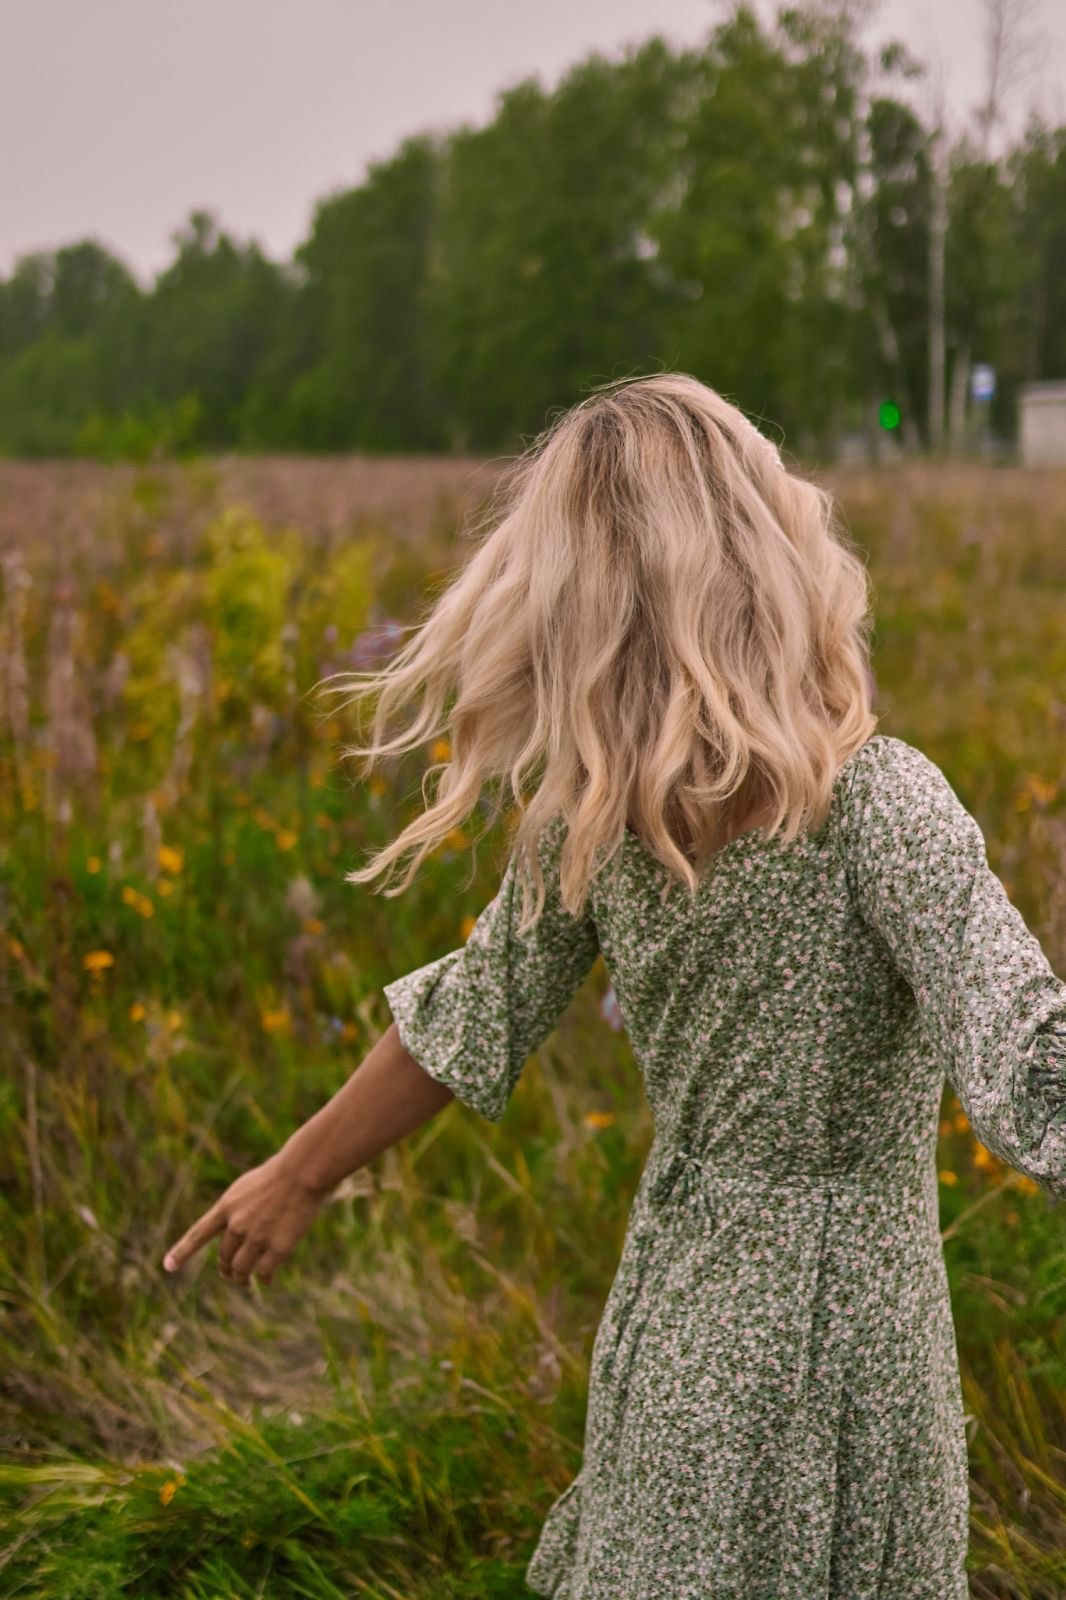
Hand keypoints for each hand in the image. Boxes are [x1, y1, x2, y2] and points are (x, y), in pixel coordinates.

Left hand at [162, 1150, 329, 1286]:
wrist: (303, 1172)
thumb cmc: (278, 1175)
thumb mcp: (246, 1188)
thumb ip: (236, 1212)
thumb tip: (232, 1238)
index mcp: (226, 1206)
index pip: (198, 1234)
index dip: (182, 1252)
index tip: (167, 1266)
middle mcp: (237, 1224)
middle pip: (224, 1257)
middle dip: (226, 1268)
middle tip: (231, 1275)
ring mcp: (257, 1237)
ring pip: (241, 1270)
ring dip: (241, 1279)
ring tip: (245, 1281)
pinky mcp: (278, 1248)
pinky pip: (264, 1273)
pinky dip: (264, 1279)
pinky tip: (267, 1280)